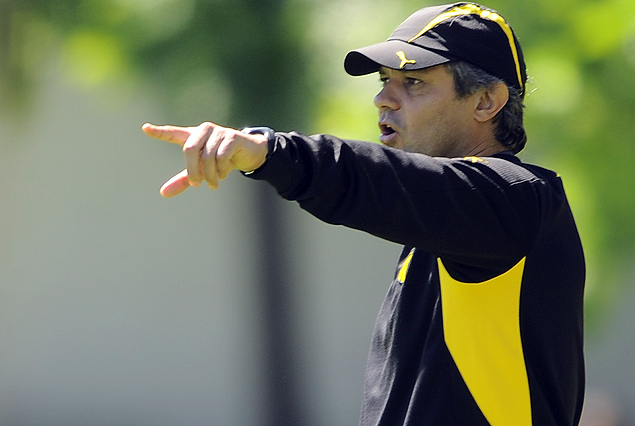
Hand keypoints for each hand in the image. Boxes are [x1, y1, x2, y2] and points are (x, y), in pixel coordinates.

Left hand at [143, 122, 268, 196]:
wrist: (249, 154)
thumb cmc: (222, 160)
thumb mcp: (202, 171)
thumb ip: (184, 180)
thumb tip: (163, 193)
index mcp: (193, 136)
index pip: (173, 133)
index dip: (159, 132)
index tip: (145, 128)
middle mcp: (203, 131)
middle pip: (190, 150)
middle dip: (193, 170)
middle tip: (197, 184)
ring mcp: (218, 132)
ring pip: (207, 157)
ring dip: (209, 175)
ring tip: (214, 184)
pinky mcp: (232, 137)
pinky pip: (221, 156)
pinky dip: (221, 170)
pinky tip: (223, 175)